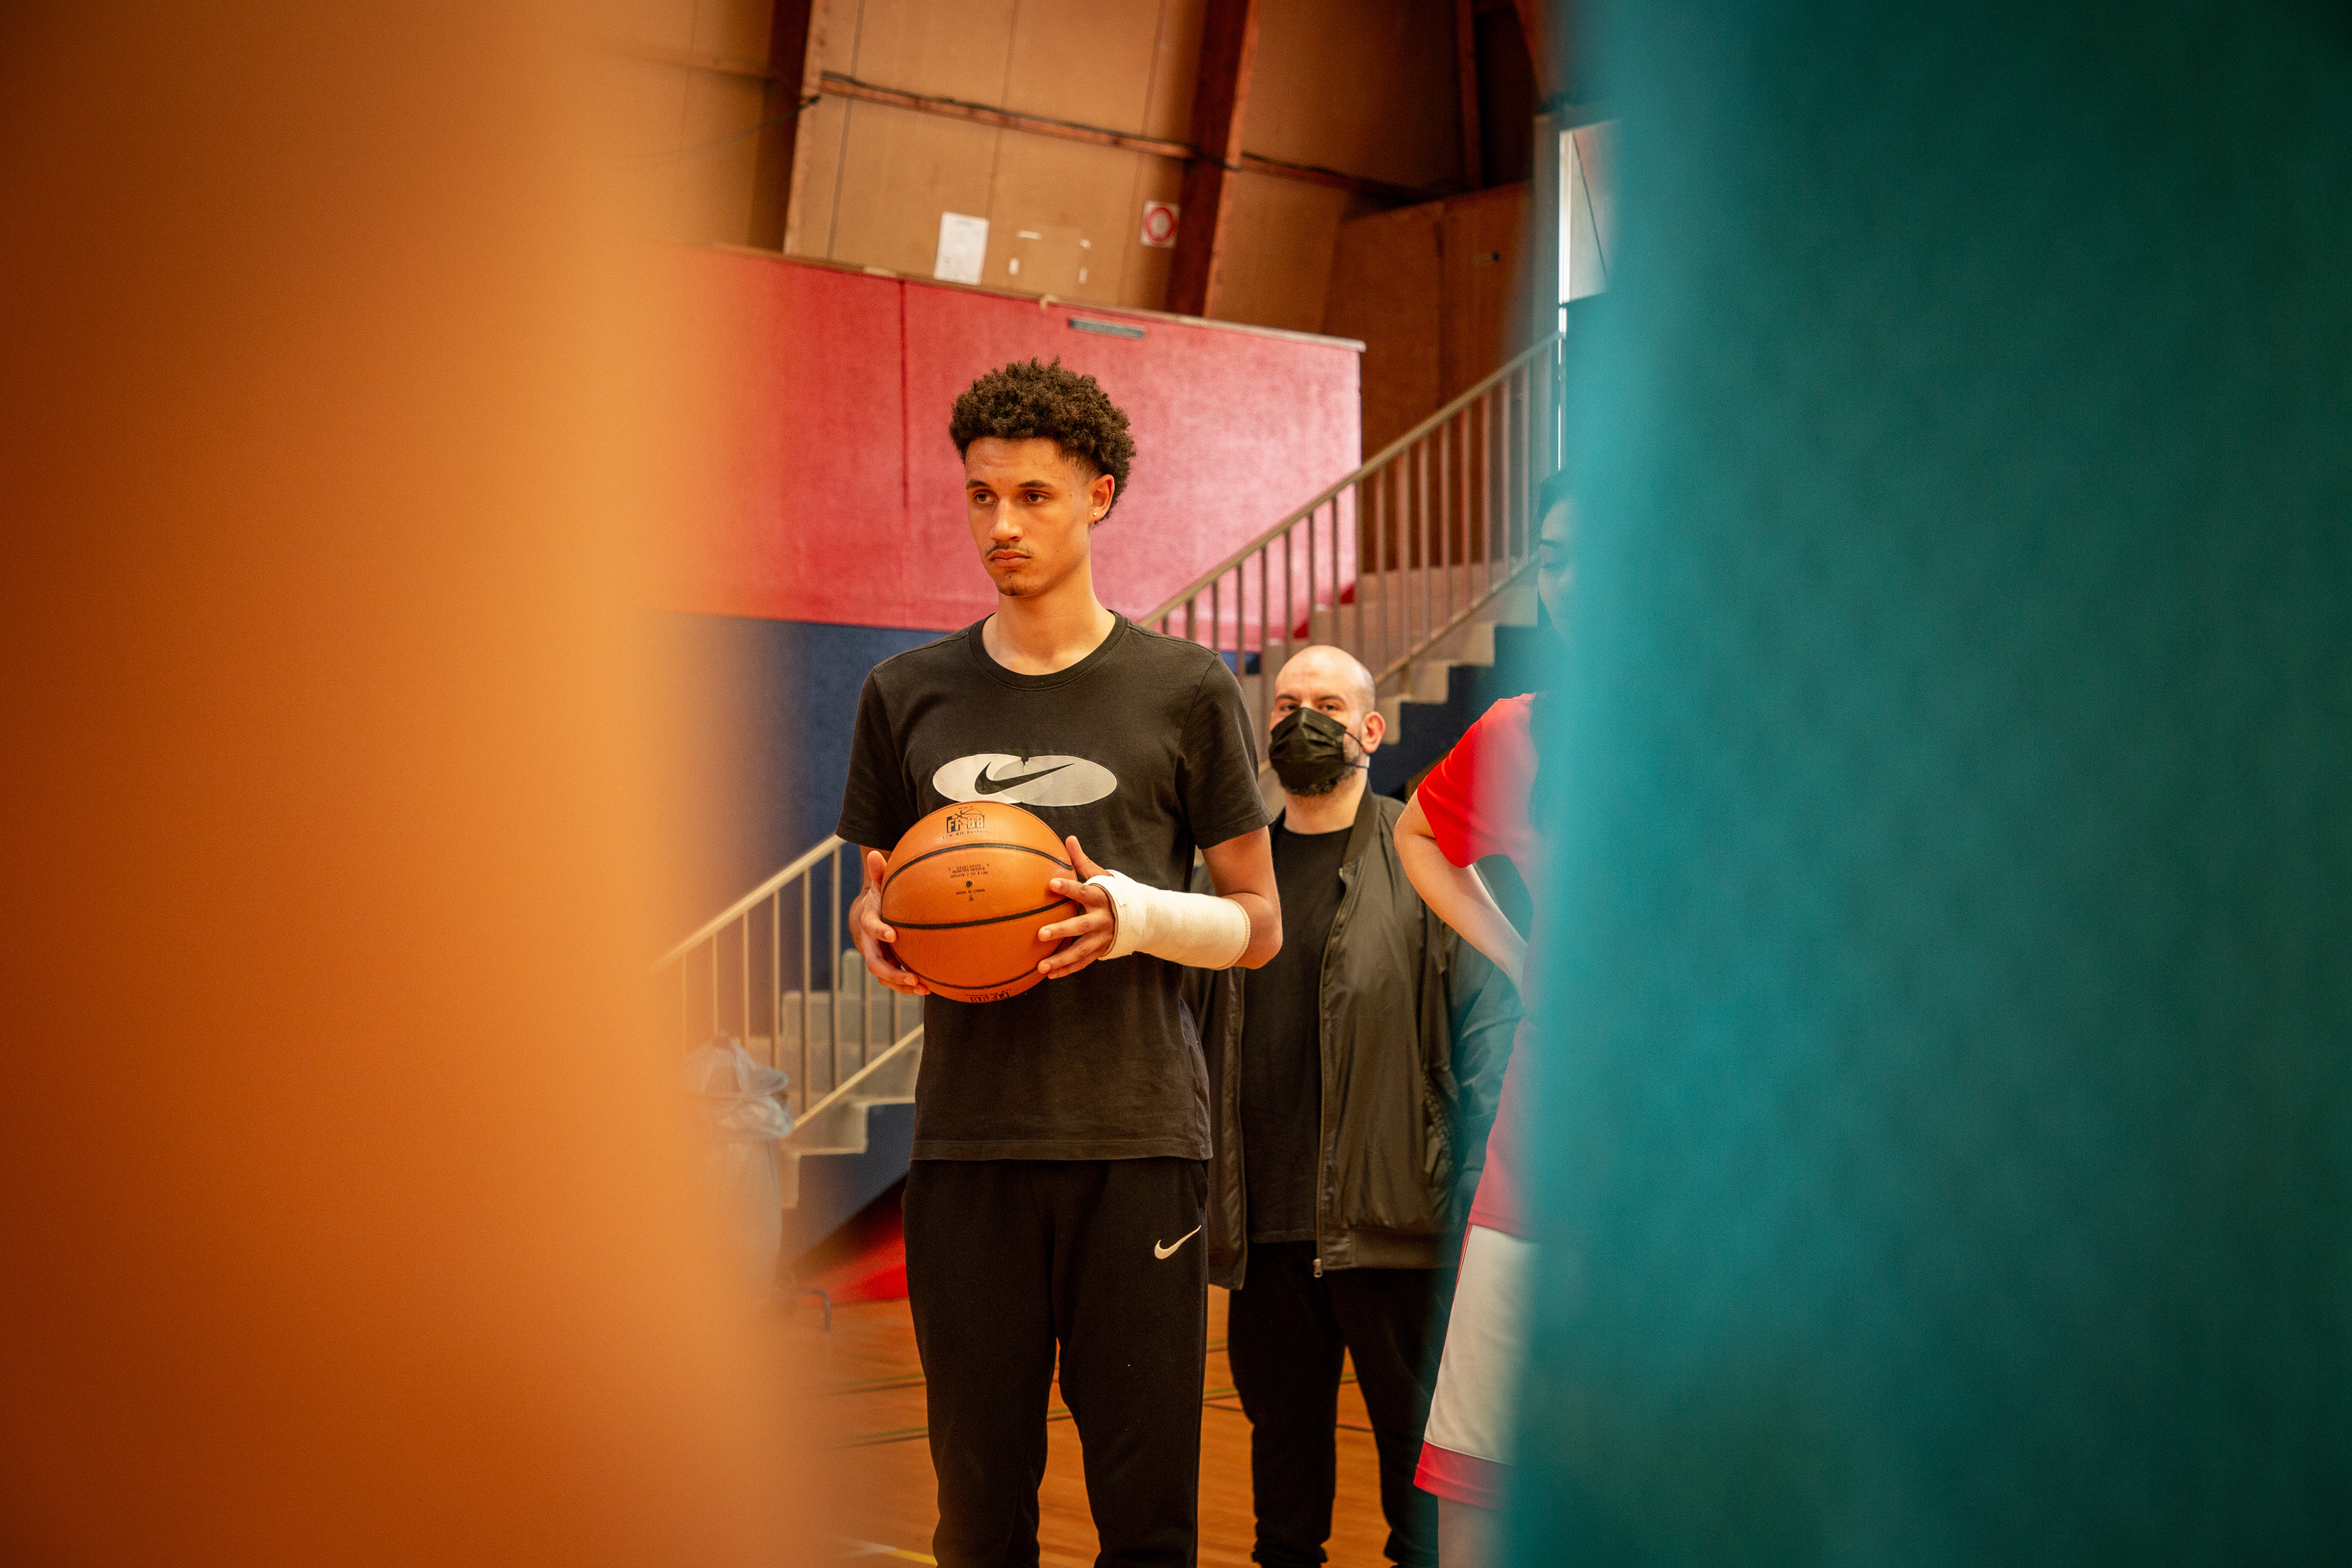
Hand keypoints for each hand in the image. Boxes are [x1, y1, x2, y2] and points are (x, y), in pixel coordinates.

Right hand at [849, 848, 928, 996]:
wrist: (868, 917)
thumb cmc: (879, 900)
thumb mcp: (880, 886)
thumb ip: (880, 874)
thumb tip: (874, 853)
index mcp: (868, 922)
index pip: (870, 927)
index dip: (879, 931)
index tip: (893, 934)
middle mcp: (870, 944)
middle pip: (875, 963)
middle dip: (892, 972)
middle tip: (910, 977)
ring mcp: (878, 958)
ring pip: (885, 977)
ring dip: (902, 985)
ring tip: (922, 988)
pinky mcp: (888, 967)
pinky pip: (895, 980)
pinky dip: (909, 987)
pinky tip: (928, 989)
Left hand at [1038, 836, 1117, 979]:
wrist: (1142, 917)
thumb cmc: (1114, 892)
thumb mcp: (1102, 876)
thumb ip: (1082, 861)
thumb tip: (1069, 838)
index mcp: (1101, 898)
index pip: (1083, 891)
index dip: (1068, 888)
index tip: (1050, 884)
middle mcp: (1102, 919)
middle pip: (1080, 926)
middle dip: (1061, 930)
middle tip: (1039, 934)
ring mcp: (1102, 938)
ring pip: (1080, 951)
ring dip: (1061, 959)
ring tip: (1041, 966)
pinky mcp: (1101, 950)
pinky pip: (1083, 962)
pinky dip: (1067, 969)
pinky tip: (1049, 974)